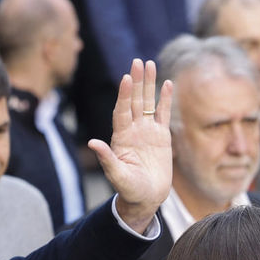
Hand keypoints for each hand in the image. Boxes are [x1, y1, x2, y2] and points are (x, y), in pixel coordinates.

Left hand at [88, 58, 172, 233]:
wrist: (145, 198)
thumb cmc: (129, 190)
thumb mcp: (117, 176)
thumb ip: (106, 159)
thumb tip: (92, 142)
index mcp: (121, 138)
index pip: (122, 111)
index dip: (123, 95)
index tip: (125, 78)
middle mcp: (133, 130)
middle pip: (134, 101)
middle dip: (136, 82)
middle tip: (137, 62)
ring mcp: (147, 131)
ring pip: (148, 103)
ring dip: (149, 84)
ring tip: (149, 64)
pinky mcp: (161, 136)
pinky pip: (163, 114)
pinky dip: (165, 99)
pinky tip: (167, 84)